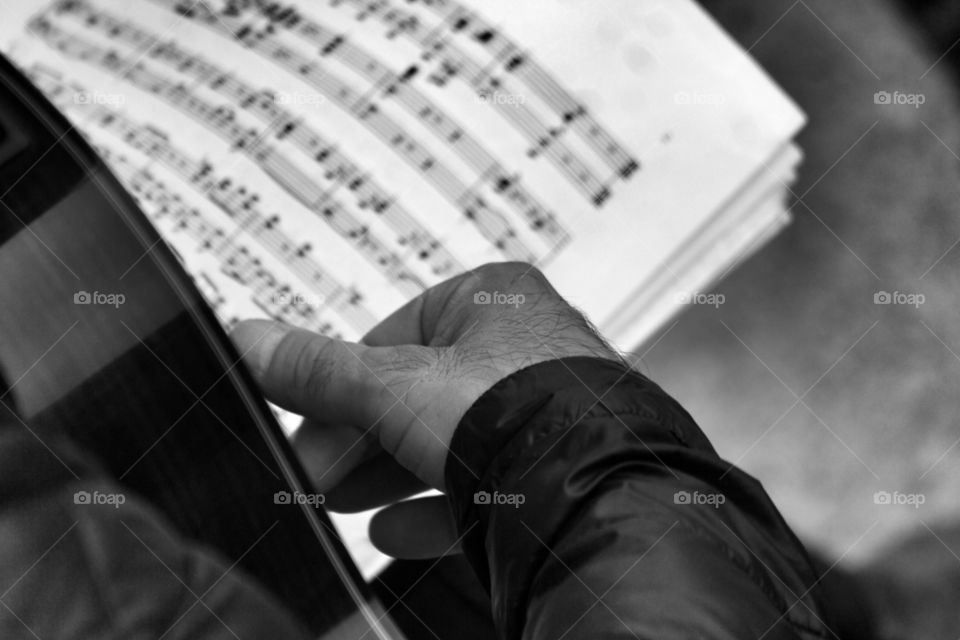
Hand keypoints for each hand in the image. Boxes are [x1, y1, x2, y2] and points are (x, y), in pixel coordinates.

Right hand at [230, 262, 619, 557]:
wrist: (598, 494)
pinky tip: (395, 531)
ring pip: (447, 442)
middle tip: (312, 471)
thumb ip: (319, 370)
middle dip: (356, 438)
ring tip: (341, 500)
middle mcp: (526, 349)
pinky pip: (483, 486)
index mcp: (494, 301)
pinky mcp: (554, 468)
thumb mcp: (393, 387)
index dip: (339, 383)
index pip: (392, 336)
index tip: (303, 418)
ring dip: (386, 474)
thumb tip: (250, 342)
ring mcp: (545, 412)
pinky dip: (433, 509)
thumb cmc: (522, 413)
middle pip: (416, 394)